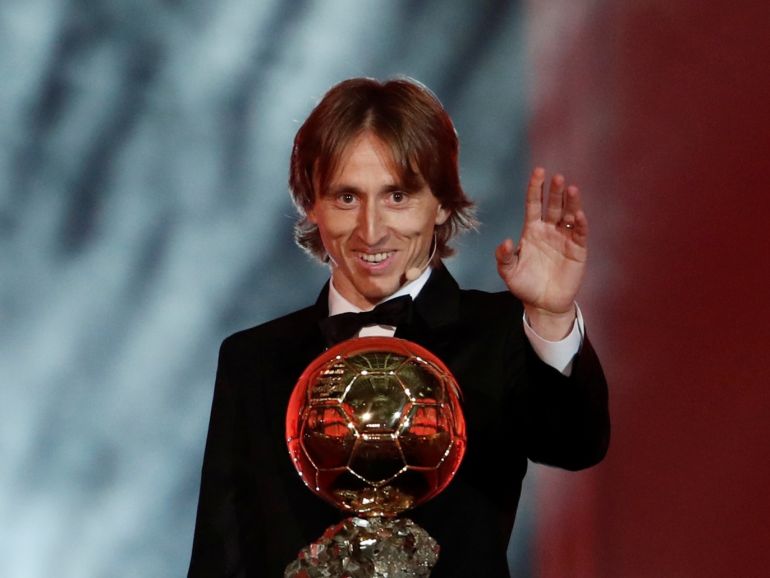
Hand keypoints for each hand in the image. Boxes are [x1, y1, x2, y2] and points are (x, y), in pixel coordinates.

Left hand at [495, 167, 587, 339]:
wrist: (543, 304)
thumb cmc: (525, 285)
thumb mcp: (508, 272)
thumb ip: (504, 257)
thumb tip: (506, 241)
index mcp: (532, 230)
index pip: (534, 204)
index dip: (536, 188)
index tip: (538, 171)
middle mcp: (549, 230)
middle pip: (553, 206)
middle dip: (555, 192)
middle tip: (557, 177)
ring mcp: (565, 239)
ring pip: (569, 216)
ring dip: (571, 203)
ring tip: (572, 189)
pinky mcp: (578, 250)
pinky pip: (580, 234)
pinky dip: (581, 224)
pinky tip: (579, 215)